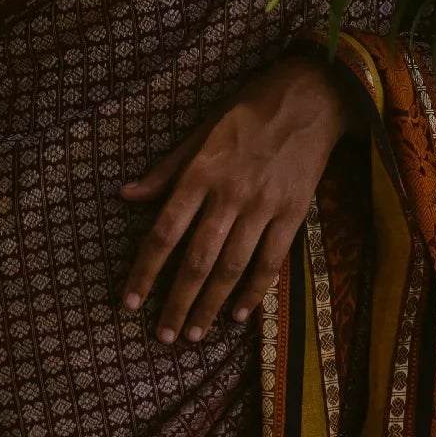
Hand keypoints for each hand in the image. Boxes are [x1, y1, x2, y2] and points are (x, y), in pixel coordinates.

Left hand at [119, 51, 352, 344]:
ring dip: (210, 306)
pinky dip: (254, 293)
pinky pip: (271, 263)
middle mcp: (229, 194)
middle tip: (162, 337)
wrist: (309, 99)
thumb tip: (126, 196)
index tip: (130, 302)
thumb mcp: (200, 132)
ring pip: (232, 268)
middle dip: (176, 303)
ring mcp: (263, 206)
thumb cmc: (247, 112)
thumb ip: (165, 171)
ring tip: (193, 336)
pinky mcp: (293, 214)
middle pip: (196, 260)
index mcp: (200, 172)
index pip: (164, 232)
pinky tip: (237, 316)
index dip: (145, 271)